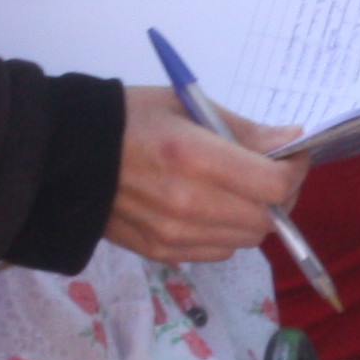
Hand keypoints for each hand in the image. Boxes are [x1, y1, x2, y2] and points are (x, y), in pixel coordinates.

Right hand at [110, 90, 306, 262]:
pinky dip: (227, 232)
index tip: (290, 155)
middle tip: (268, 172)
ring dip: (255, 216)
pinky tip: (211, 208)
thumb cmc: (128, 119)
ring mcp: (174, 234)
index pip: (275, 184)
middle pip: (268, 217)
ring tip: (237, 189)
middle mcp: (188, 203)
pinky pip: (219, 252)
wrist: (64, 156)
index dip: (295, 170)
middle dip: (280, 195)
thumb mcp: (186, 106)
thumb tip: (291, 142)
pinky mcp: (162, 252)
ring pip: (247, 239)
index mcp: (195, 157)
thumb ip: (244, 130)